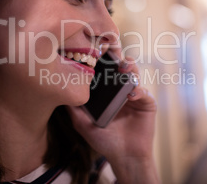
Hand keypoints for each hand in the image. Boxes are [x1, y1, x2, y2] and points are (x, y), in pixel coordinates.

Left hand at [67, 55, 158, 183]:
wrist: (124, 156)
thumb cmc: (104, 140)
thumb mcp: (83, 123)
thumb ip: (73, 108)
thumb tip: (58, 91)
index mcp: (107, 91)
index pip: (104, 70)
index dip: (102, 59)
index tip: (96, 49)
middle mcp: (121, 89)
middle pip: (120, 66)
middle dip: (117, 56)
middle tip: (112, 50)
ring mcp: (135, 94)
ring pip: (134, 74)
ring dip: (129, 67)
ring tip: (123, 67)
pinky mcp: (147, 103)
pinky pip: (144, 92)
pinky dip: (138, 90)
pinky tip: (131, 95)